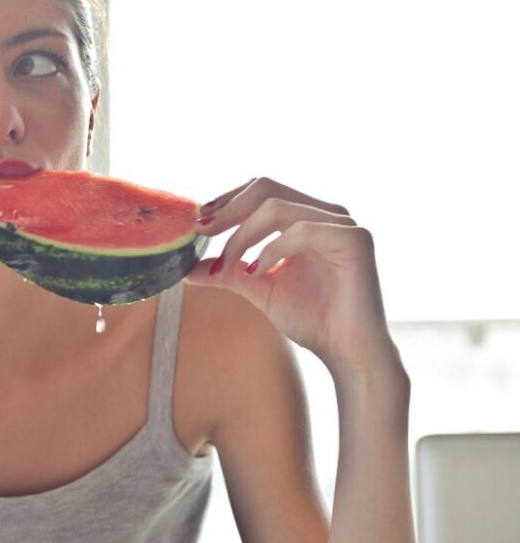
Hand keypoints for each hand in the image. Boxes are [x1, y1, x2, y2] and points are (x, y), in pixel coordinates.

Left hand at [184, 177, 398, 378]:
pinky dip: (272, 249)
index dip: (226, 200)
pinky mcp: (355, 240)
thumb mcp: (258, 288)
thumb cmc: (311, 320)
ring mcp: (344, 224)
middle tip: (201, 232)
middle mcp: (327, 213)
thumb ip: (227, 271)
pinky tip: (258, 272)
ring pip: (277, 207)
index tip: (197, 223)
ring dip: (242, 236)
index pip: (261, 190)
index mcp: (307, 217)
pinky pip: (302, 230)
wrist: (347, 353)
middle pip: (266, 188)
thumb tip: (186, 268)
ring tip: (226, 266)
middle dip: (227, 209)